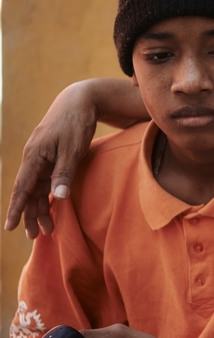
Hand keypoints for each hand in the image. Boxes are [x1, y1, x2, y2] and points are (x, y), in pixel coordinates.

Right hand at [5, 82, 98, 237]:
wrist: (79, 101)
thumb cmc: (76, 123)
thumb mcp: (73, 148)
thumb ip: (64, 172)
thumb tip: (58, 197)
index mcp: (35, 156)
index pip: (22, 188)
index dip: (17, 208)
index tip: (10, 226)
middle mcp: (34, 158)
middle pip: (29, 192)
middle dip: (31, 215)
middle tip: (36, 236)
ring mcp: (42, 158)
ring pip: (37, 189)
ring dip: (41, 208)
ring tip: (48, 229)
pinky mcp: (51, 158)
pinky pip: (45, 181)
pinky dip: (48, 196)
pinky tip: (52, 208)